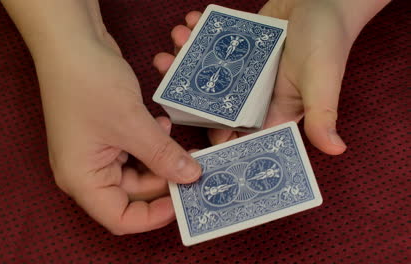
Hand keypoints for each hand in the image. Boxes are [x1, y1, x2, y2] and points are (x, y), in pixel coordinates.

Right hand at [34, 32, 200, 234]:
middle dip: (164, 182)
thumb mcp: (132, 124)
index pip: (120, 218)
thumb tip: (191, 176)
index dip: (153, 216)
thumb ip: (163, 155)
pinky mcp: (104, 134)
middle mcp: (85, 171)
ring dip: (160, 160)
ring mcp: (94, 151)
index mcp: (81, 179)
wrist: (70, 40)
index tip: (183, 201)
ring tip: (181, 144)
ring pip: (136, 170)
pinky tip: (162, 124)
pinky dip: (151, 143)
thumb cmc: (89, 83)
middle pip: (131, 194)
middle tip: (194, 169)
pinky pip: (133, 150)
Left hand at [154, 0, 385, 154]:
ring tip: (178, 36)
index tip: (180, 126)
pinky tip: (191, 20)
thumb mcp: (322, 81)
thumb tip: (336, 151)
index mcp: (271, 112)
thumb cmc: (330, 40)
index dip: (209, 135)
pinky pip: (213, 44)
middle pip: (210, 102)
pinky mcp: (239, 47)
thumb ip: (323, 116)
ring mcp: (243, 70)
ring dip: (186, 55)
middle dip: (184, 88)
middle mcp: (253, 95)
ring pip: (206, 72)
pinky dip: (199, 32)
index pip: (236, 136)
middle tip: (165, 65)